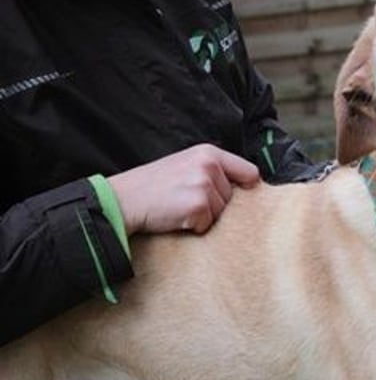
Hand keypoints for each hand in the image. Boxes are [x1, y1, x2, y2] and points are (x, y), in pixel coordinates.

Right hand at [107, 144, 259, 234]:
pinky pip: (207, 225)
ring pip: (221, 213)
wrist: (123, 199)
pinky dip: (193, 227)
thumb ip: (212, 170)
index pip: (249, 171)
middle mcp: (209, 165)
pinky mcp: (198, 206)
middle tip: (186, 200)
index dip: (247, 186)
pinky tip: (175, 217)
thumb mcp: (185, 164)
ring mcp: (204, 185)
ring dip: (204, 216)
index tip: (243, 194)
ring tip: (179, 207)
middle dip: (215, 204)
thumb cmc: (153, 185)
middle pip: (233, 197)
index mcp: (209, 153)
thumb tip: (247, 184)